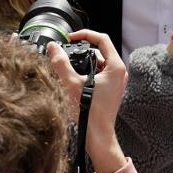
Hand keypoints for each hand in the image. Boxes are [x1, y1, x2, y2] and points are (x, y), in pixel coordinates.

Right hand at [48, 29, 128, 172]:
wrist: (97, 137)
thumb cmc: (89, 113)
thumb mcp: (71, 83)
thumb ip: (61, 63)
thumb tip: (53, 47)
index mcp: (116, 67)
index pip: (102, 39)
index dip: (85, 34)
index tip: (70, 38)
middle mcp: (119, 72)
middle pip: (99, 52)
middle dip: (81, 52)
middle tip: (65, 56)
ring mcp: (116, 82)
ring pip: (98, 64)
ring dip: (83, 65)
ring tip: (69, 73)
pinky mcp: (111, 90)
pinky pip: (99, 75)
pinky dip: (86, 74)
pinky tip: (74, 83)